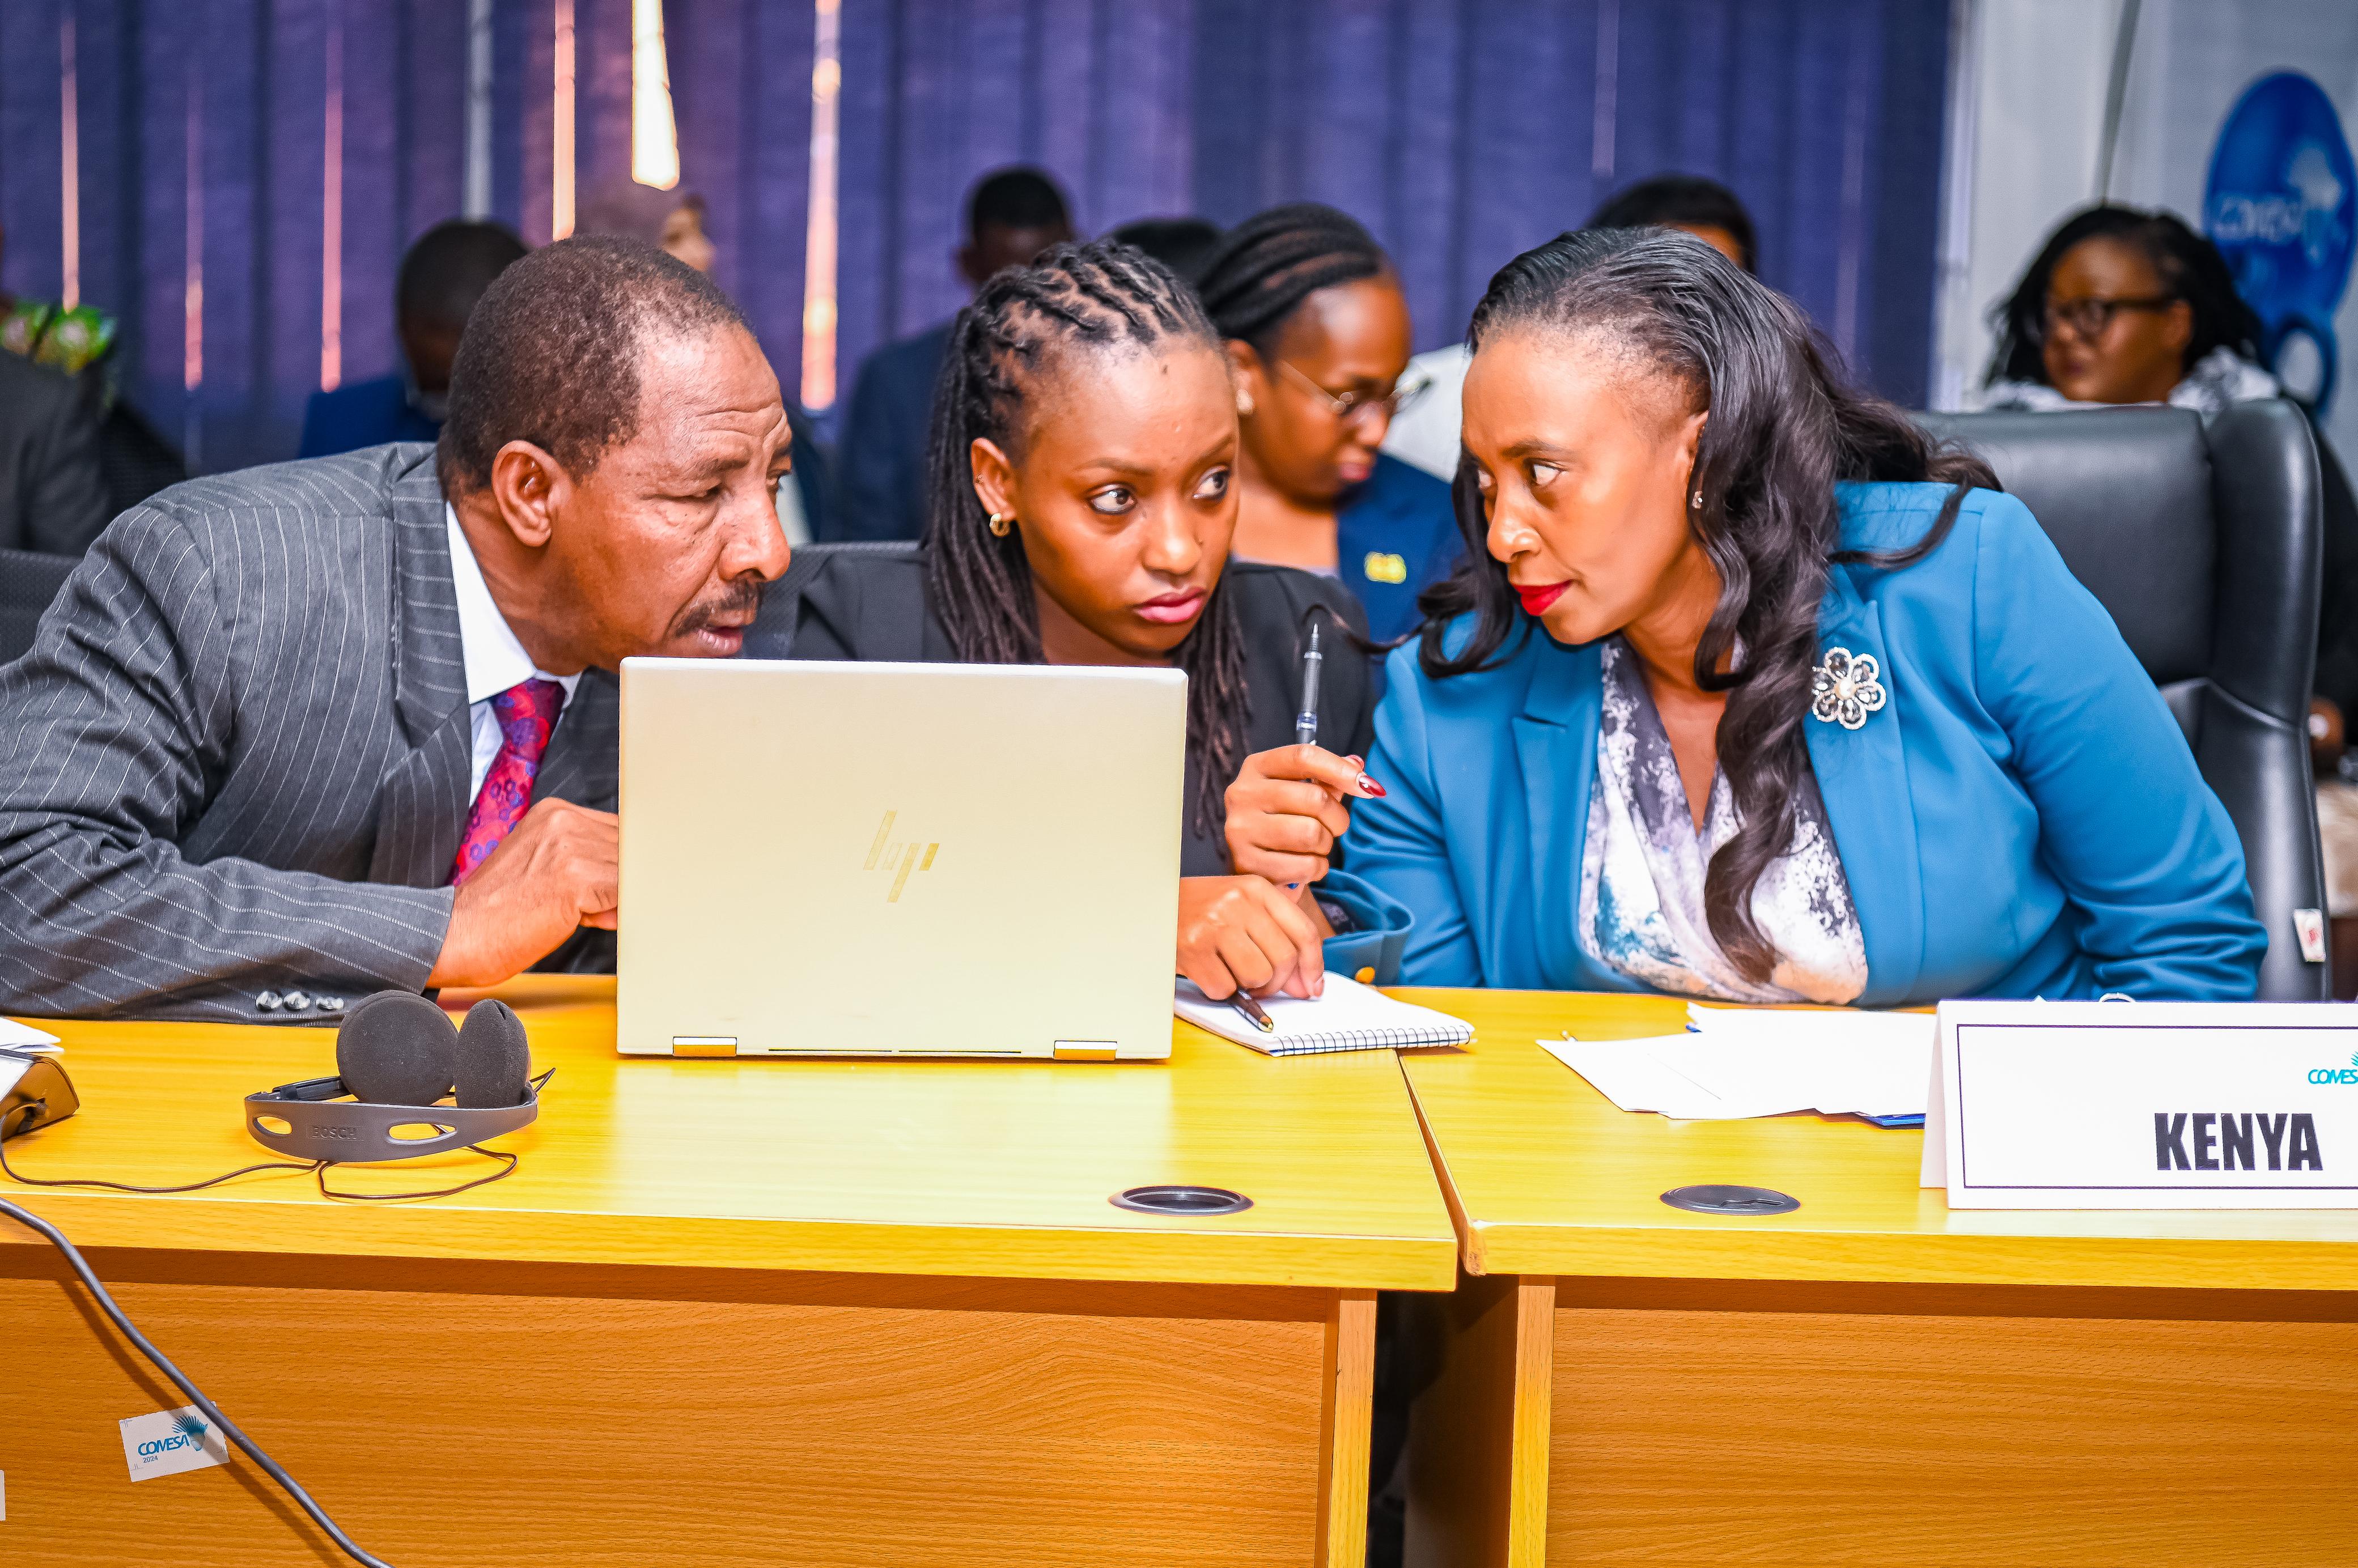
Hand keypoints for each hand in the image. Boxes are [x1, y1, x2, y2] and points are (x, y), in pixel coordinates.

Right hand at [426, 800, 618, 988]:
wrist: (458, 933)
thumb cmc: (495, 911)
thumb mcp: (540, 869)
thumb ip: (584, 868)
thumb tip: (627, 887)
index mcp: (553, 813)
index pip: (613, 830)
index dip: (618, 862)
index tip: (616, 884)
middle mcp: (563, 822)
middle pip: (624, 848)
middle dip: (621, 880)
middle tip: (598, 906)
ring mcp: (570, 847)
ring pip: (627, 871)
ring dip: (617, 897)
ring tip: (587, 914)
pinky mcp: (577, 877)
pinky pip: (621, 894)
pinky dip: (614, 912)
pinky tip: (589, 920)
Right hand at [1177, 875, 1325, 1000]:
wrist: (1149, 905)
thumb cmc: (1200, 910)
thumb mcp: (1242, 908)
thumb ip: (1276, 938)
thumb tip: (1305, 985)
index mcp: (1257, 888)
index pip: (1304, 932)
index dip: (1313, 966)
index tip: (1312, 987)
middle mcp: (1239, 902)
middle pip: (1284, 959)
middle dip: (1276, 982)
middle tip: (1261, 984)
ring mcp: (1216, 924)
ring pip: (1258, 976)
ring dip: (1246, 985)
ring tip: (1229, 969)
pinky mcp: (1194, 949)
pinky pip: (1225, 988)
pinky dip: (1219, 988)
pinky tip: (1207, 970)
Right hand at [1222, 745, 1384, 885]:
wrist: (1260, 871)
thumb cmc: (1286, 822)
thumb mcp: (1302, 793)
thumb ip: (1329, 778)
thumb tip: (1358, 765)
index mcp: (1256, 767)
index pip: (1303, 757)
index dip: (1341, 770)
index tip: (1368, 786)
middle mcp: (1242, 793)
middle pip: (1314, 798)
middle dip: (1338, 817)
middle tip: (1335, 826)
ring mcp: (1240, 829)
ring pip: (1312, 833)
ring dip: (1326, 844)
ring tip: (1316, 846)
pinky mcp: (1246, 863)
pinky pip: (1305, 865)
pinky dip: (1317, 868)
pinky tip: (1306, 866)